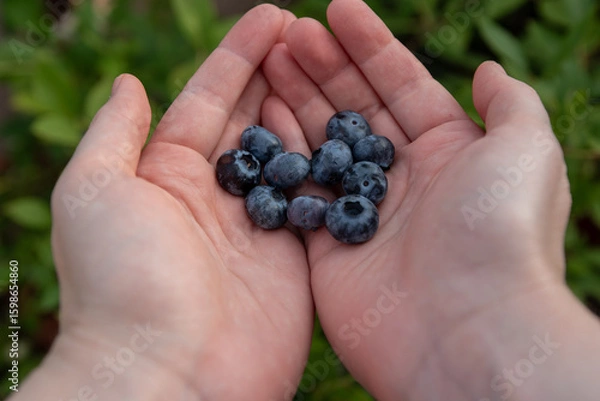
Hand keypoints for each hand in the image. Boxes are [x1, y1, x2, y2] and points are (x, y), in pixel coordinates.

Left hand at [17, 5, 311, 400]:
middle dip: (278, 74)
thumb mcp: (94, 193)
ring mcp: (257, 229)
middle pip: (253, 121)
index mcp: (166, 177)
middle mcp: (214, 198)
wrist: (168, 373)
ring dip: (307, 110)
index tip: (272, 17)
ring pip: (288, 155)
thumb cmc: (122, 280)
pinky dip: (328, 166)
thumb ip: (113, 134)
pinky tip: (347, 129)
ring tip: (331, 66)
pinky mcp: (293, 260)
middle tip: (309, 32)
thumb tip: (129, 83)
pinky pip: (314, 201)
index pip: (208, 102)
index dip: (238, 57)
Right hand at [263, 0, 597, 398]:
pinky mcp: (328, 248)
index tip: (336, 10)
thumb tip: (489, 70)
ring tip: (269, 56)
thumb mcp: (527, 149)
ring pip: (322, 144)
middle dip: (325, 66)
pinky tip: (261, 114)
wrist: (466, 330)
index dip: (371, 45)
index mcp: (450, 152)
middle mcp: (405, 180)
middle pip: (355, 109)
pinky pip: (299, 191)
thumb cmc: (500, 231)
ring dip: (297, 99)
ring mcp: (363, 213)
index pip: (402, 85)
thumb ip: (509, 104)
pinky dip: (281, 154)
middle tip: (290, 31)